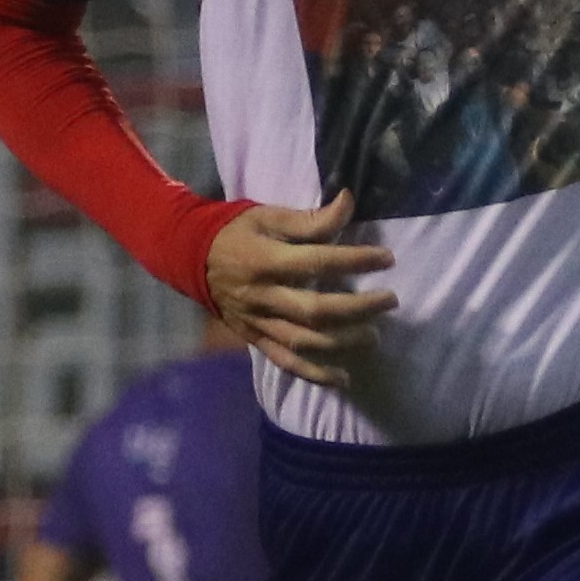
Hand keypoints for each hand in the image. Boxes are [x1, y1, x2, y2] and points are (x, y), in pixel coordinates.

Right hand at [207, 192, 393, 389]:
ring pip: (305, 340)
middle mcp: (263, 296)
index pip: (318, 262)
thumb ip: (309, 218)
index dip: (356, 261)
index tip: (386, 259)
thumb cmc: (235, 231)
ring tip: (373, 335)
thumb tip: (348, 202)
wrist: (189, 257)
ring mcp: (258, 322)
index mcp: (266, 260)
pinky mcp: (254, 339)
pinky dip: (315, 374)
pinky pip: (286, 362)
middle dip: (358, 307)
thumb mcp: (268, 215)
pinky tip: (343, 378)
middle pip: (316, 309)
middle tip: (390, 301)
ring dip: (343, 342)